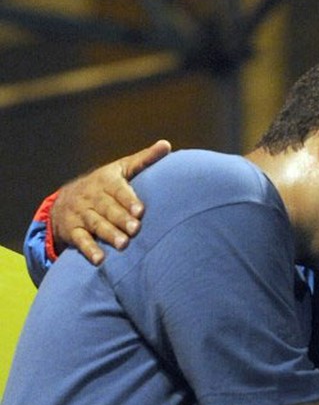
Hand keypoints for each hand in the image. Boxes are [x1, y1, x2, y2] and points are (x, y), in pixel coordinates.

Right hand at [50, 140, 170, 264]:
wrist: (66, 200)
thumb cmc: (105, 185)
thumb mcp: (121, 169)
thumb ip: (144, 159)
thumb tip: (166, 145)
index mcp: (105, 180)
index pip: (117, 189)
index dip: (128, 200)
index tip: (140, 210)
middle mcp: (91, 196)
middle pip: (107, 208)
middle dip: (120, 219)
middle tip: (135, 229)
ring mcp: (81, 213)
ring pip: (95, 224)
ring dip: (108, 234)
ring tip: (123, 244)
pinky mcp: (72, 230)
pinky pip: (80, 240)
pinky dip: (89, 250)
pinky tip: (100, 260)